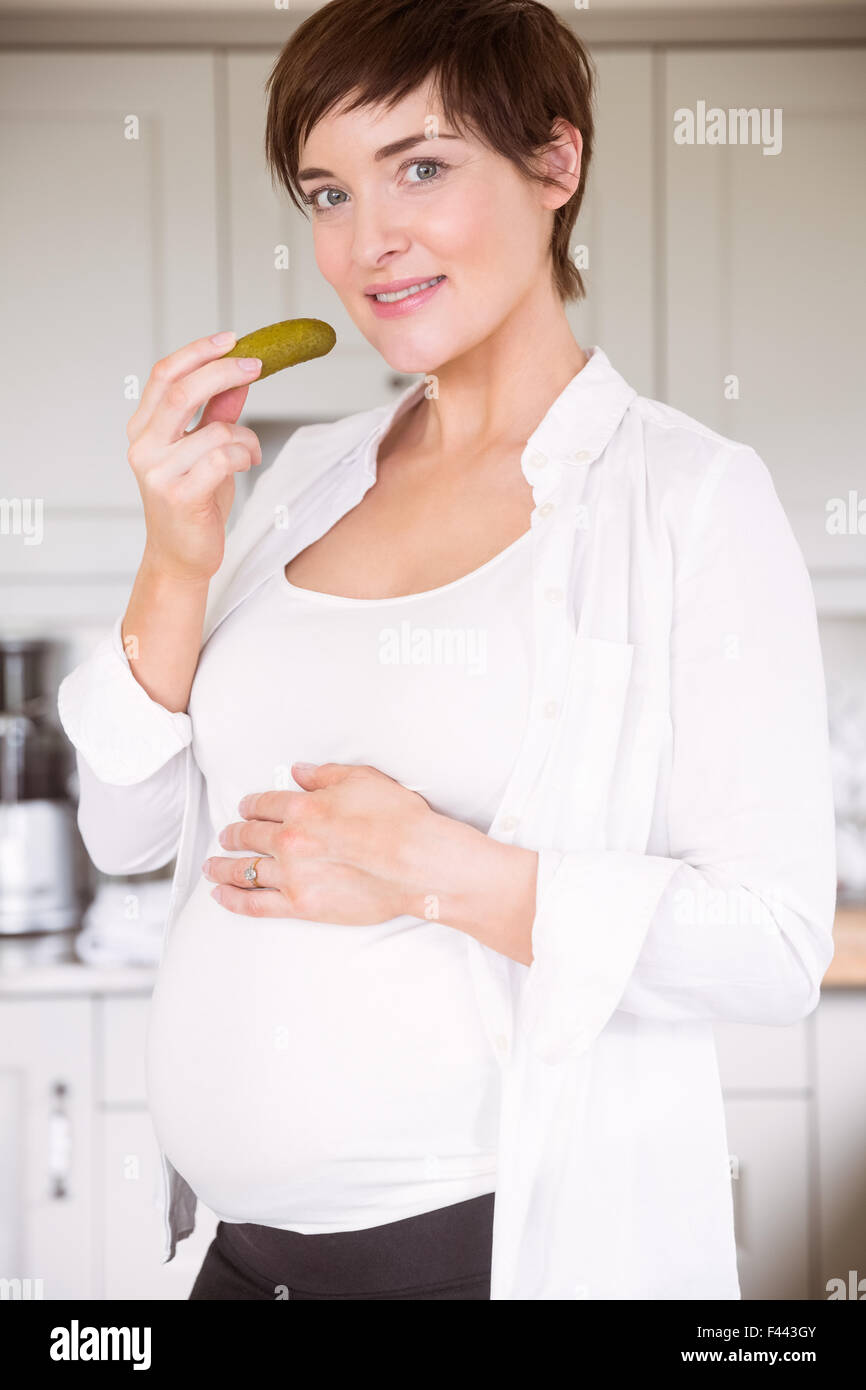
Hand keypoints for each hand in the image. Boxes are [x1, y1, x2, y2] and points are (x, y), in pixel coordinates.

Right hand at [125, 330, 263, 583]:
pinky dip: (244, 455)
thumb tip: (239, 376)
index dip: (198, 351)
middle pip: (180, 390)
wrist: (182, 556)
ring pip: (214, 430)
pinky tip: (246, 464)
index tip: (231, 338)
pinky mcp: (179, 495)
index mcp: (143, 430)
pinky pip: (223, 458)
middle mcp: (143, 447)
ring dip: (245, 436)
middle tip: (257, 365)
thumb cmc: (194, 502)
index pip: (163, 375)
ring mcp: (157, 473)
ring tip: (250, 452)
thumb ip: (217, 414)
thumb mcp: (205, 450)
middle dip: (223, 371)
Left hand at [203, 759, 539, 962]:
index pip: (264, 804)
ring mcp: (292, 875)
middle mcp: (290, 840)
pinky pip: (255, 904)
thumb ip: (325, 775)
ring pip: (244, 870)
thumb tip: (299, 772)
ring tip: (212, 866)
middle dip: (233, 834)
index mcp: (302, 807)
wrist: (417, 863)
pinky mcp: (300, 905)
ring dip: (224, 866)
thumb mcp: (363, 779)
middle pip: (249, 835)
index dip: (251, 805)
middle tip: (225, 836)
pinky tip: (220, 894)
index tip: (245, 808)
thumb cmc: (398, 819)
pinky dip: (233, 899)